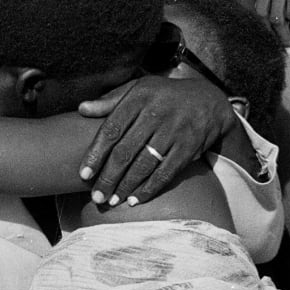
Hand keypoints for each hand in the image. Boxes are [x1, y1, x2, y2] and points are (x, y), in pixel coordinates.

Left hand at [75, 76, 236, 206]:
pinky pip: (166, 173)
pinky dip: (149, 188)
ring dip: (126, 186)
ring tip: (113, 200)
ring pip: (144, 165)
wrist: (209, 101)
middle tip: (96, 196)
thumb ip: (110, 101)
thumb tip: (81, 108)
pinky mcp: (188, 148)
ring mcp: (174, 131)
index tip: (83, 175)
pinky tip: (136, 199)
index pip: (112, 129)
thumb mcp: (139, 89)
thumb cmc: (164, 96)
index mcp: (139, 97)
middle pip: (125, 151)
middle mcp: (156, 113)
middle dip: (108, 177)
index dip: (96, 154)